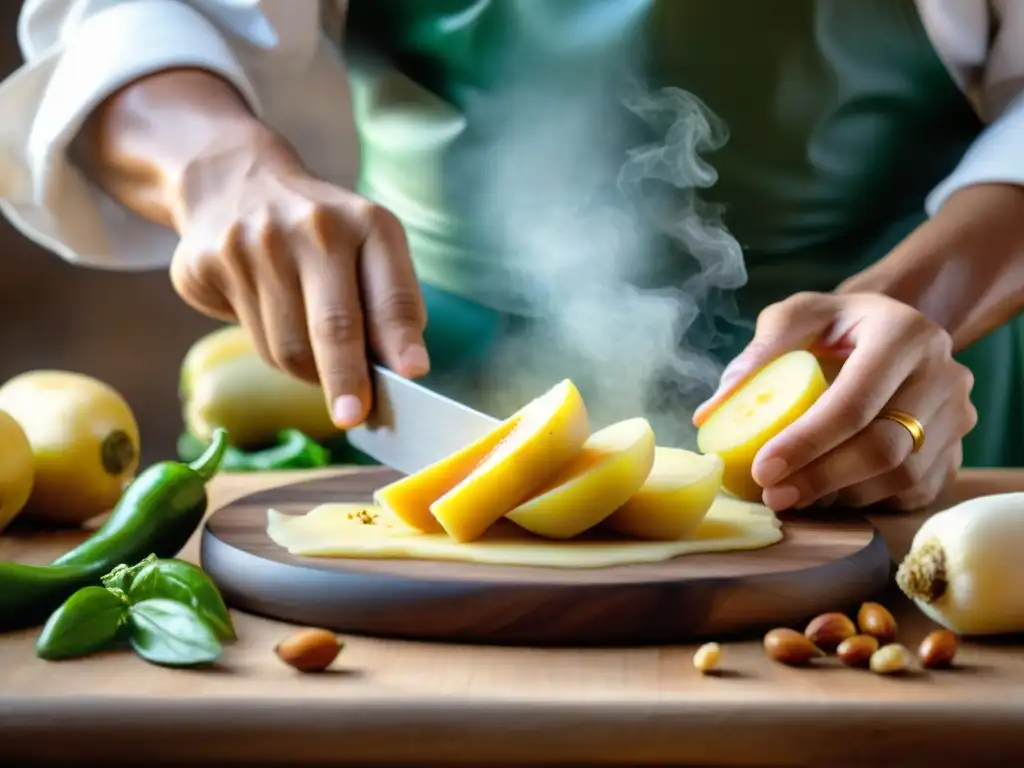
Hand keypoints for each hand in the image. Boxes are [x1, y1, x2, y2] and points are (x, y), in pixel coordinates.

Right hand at [167, 128, 428, 427]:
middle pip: (333, 326)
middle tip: (353, 416)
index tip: (412, 374)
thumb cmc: (321, 232)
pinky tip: (273, 319)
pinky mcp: (208, 264)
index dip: (400, 338)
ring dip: (309, 371)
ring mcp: (253, 245)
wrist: (230, 179)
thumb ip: (386, 303)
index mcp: (366, 224)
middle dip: (347, 380)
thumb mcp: (367, 247)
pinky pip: (249, 337)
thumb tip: (398, 374)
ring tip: (317, 358)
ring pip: (287, 347)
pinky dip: (271, 349)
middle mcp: (312, 229)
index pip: (389, 292)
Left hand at [693, 292, 976, 511]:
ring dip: (841, 495)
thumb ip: (759, 353)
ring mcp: (958, 416)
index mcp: (905, 334)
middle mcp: (944, 374)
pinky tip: (826, 495)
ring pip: (903, 476)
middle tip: (772, 494)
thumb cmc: (836, 325)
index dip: (806, 442)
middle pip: (885, 447)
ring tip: (792, 495)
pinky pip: (914, 491)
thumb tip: (711, 412)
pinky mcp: (956, 450)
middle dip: (821, 478)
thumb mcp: (797, 317)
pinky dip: (866, 501)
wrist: (891, 331)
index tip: (761, 468)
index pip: (854, 401)